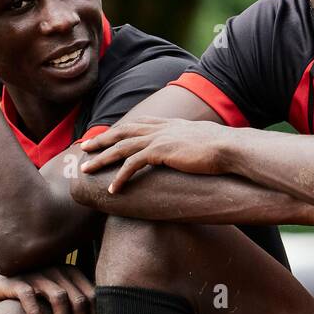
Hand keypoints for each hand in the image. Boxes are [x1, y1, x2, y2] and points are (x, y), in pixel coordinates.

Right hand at [0, 265, 94, 313]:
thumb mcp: (58, 294)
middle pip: (78, 299)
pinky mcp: (18, 282)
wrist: (2, 282)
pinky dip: (36, 313)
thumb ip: (75, 303)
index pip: (91, 296)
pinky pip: (29, 296)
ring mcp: (38, 274)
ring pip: (59, 298)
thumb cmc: (37, 294)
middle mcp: (58, 271)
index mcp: (72, 273)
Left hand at [78, 117, 228, 191]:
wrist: (230, 148)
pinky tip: (113, 189)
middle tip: (84, 148)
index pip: (137, 124)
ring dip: (102, 158)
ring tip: (87, 169)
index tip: (105, 136)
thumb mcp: (202, 140)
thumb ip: (190, 142)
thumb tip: (192, 149)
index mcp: (169, 124)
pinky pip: (132, 165)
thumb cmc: (222, 148)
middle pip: (123, 132)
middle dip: (101, 140)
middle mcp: (161, 128)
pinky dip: (120, 177)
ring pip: (121, 148)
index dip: (119, 130)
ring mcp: (159, 139)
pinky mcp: (160, 152)